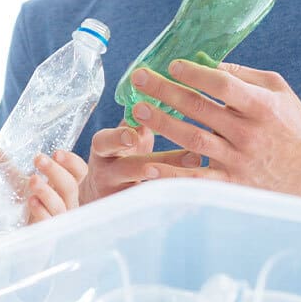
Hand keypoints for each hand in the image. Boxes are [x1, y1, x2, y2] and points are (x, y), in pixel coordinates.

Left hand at [0, 143, 86, 224]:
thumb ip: (6, 164)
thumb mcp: (17, 182)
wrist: (19, 232)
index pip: (79, 172)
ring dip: (47, 191)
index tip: (57, 152)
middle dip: (55, 171)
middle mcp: (66, 202)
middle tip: (38, 158)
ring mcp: (58, 219)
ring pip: (61, 205)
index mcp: (64, 186)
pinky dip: (41, 211)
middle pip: (70, 186)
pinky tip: (31, 202)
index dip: (72, 162)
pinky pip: (49, 223)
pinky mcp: (47, 232)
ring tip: (33, 180)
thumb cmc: (28, 203)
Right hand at [80, 123, 205, 202]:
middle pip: (127, 168)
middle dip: (158, 161)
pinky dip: (177, 200)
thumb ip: (138, 120)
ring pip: (145, 190)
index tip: (136, 135)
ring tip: (200, 167)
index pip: (104, 142)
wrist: (100, 195)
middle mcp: (106, 173)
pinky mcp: (133, 212)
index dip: (118, 137)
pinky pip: (155, 208)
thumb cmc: (120, 156)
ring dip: (176, 179)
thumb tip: (166, 88)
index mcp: (103, 150)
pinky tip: (200, 193)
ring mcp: (119, 195)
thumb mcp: (122, 139)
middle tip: (191, 155)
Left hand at [126, 60, 300, 199]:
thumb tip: (205, 62)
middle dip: (166, 91)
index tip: (172, 65)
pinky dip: (172, 174)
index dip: (194, 74)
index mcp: (262, 106)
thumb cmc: (293, 124)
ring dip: (162, 124)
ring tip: (138, 110)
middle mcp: (249, 133)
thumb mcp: (278, 90)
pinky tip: (148, 166)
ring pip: (193, 140)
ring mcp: (240, 160)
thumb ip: (243, 75)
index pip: (222, 85)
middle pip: (200, 109)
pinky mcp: (233, 183)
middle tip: (139, 79)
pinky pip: (198, 178)